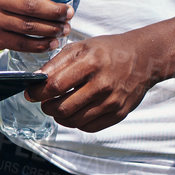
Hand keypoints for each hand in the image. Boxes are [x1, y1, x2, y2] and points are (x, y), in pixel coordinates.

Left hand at [32, 32, 166, 132]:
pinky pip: (89, 127)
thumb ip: (57, 63)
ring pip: (74, 121)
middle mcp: (103, 84)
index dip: (38, 92)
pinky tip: (75, 111)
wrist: (143, 58)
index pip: (56, 85)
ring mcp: (112, 101)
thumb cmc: (107, 50)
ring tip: (58, 107)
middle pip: (63, 108)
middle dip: (47, 107)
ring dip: (60, 116)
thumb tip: (35, 79)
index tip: (31, 93)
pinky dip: (76, 122)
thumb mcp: (81, 47)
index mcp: (91, 63)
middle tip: (45, 102)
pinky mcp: (119, 113)